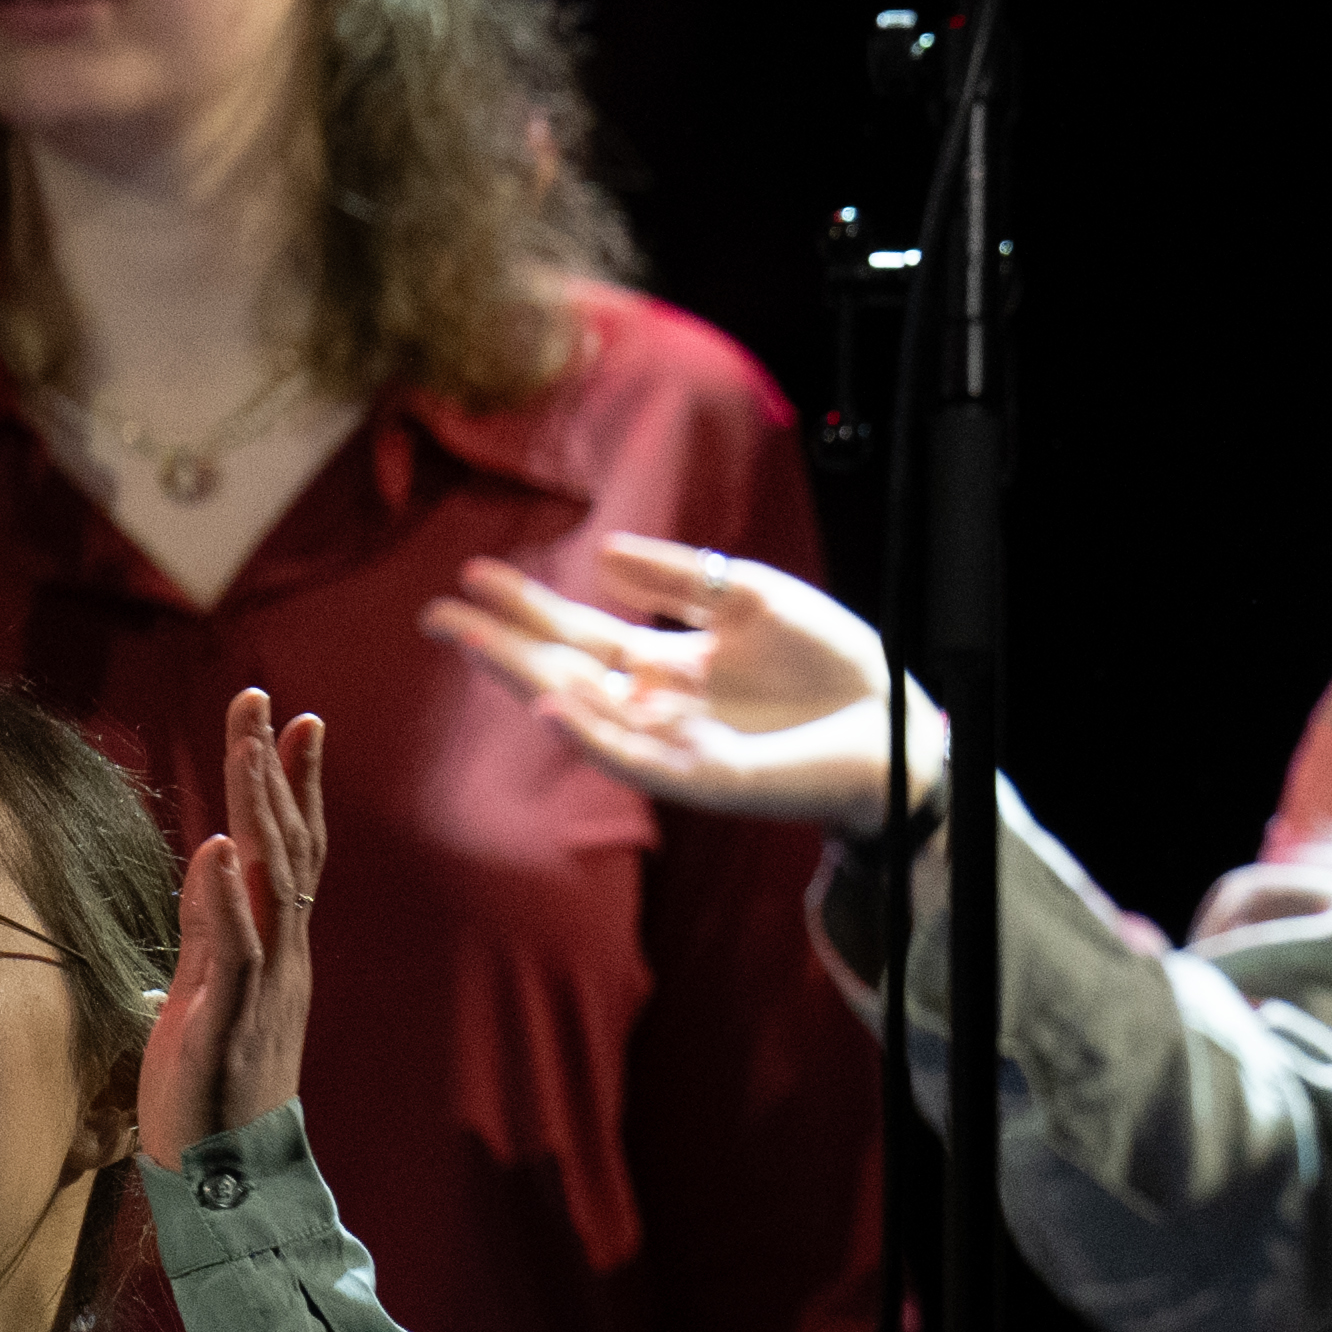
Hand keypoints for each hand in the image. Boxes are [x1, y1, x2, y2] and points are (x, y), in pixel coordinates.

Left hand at [128, 689, 332, 1158]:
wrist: (226, 1181)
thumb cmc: (211, 1092)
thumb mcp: (206, 992)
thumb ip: (211, 931)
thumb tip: (211, 864)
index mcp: (278, 950)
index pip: (296, 852)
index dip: (295, 784)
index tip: (293, 718)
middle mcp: (284, 958)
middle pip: (290, 850)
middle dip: (276, 772)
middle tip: (265, 702)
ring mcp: (263, 988)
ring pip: (271, 885)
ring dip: (259, 811)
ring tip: (246, 747)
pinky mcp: (230, 1022)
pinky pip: (237, 951)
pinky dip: (229, 897)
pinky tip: (223, 847)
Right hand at [430, 533, 945, 831]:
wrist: (896, 724)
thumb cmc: (832, 665)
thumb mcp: (751, 598)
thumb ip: (679, 577)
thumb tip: (598, 554)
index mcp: (669, 665)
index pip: (581, 632)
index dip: (528, 605)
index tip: (472, 575)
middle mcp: (661, 708)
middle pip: (565, 670)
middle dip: (501, 646)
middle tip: (436, 615)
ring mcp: (677, 746)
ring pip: (587, 713)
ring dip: (531, 680)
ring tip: (477, 645)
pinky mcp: (707, 777)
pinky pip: (637, 759)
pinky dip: (593, 734)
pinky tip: (554, 706)